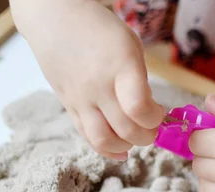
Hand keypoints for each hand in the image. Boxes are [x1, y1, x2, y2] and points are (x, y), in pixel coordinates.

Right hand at [11, 0, 163, 160]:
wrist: (54, 18)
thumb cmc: (100, 30)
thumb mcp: (131, 46)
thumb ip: (140, 80)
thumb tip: (149, 112)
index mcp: (120, 67)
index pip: (139, 108)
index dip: (155, 119)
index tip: (160, 112)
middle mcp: (98, 86)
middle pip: (126, 130)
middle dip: (147, 136)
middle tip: (153, 128)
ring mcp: (81, 98)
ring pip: (103, 140)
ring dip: (126, 146)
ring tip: (135, 137)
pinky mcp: (68, 105)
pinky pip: (86, 136)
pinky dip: (106, 148)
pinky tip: (120, 149)